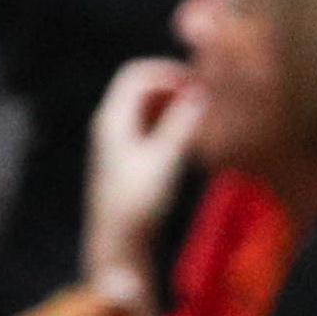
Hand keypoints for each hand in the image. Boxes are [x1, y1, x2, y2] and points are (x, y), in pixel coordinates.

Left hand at [84, 59, 205, 301]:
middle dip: (175, 84)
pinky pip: (151, 123)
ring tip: (203, 117)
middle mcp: (110, 124)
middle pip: (143, 84)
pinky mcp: (128, 155)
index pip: (137, 72)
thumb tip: (203, 92)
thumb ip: (183, 122)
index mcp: (111, 119)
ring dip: (175, 102)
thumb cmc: (137, 204)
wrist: (118, 243)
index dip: (169, 71)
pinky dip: (172, 120)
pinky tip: (192, 136)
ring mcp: (117, 139)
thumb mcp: (165, 159)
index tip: (198, 85)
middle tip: (206, 97)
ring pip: (149, 103)